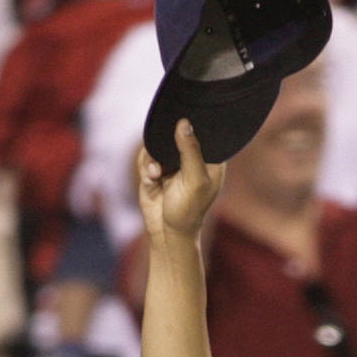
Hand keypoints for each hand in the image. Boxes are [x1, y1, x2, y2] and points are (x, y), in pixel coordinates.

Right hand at [136, 123, 222, 242]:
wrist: (166, 233)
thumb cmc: (188, 211)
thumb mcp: (195, 180)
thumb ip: (190, 151)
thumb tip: (184, 123)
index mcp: (210, 158)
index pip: (205, 131)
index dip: (194, 125)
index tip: (182, 123)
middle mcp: (191, 157)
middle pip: (177, 132)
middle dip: (167, 141)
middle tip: (165, 155)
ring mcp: (172, 162)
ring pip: (158, 143)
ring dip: (153, 157)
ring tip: (156, 174)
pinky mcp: (155, 168)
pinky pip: (146, 155)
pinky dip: (146, 166)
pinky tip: (152, 178)